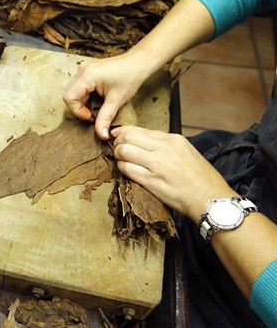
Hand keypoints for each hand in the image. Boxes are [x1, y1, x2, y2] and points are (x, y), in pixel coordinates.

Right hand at [63, 52, 151, 139]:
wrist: (138, 63)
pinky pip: (80, 88)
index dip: (78, 111)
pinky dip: (87, 97)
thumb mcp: (117, 100)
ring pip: (74, 92)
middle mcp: (82, 71)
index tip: (92, 116)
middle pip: (70, 96)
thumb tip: (101, 135)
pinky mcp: (87, 71)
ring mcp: (84, 69)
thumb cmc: (130, 76)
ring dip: (84, 103)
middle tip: (96, 114)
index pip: (69, 98)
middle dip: (81, 109)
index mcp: (87, 76)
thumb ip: (105, 118)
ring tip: (99, 106)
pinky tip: (98, 99)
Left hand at [111, 126, 236, 222]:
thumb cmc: (200, 177)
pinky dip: (122, 169)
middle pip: (127, 138)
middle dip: (118, 144)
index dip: (123, 133)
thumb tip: (144, 142)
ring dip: (118, 156)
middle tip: (118, 151)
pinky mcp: (152, 181)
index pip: (138, 130)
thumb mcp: (185, 151)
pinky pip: (127, 169)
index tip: (117, 137)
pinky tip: (126, 172)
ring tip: (121, 162)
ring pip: (123, 151)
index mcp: (172, 139)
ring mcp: (157, 164)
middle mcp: (164, 148)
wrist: (211, 198)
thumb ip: (165, 145)